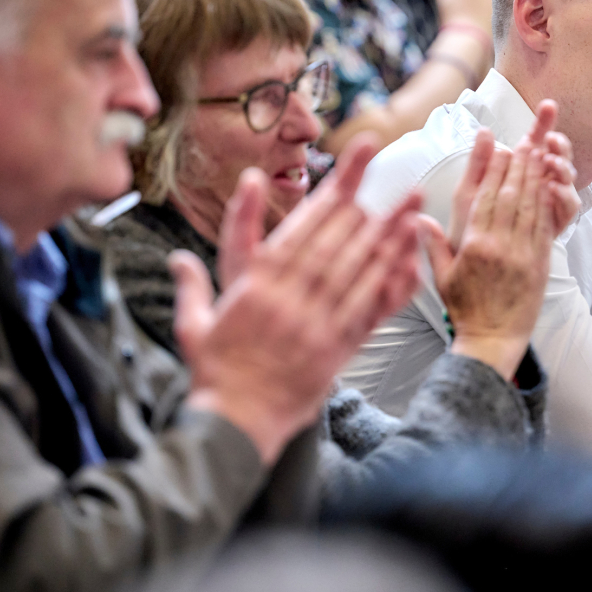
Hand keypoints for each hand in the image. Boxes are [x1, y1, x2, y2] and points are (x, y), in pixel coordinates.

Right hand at [169, 134, 422, 464]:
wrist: (234, 426)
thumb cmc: (215, 375)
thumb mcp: (193, 325)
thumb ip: (191, 286)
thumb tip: (179, 258)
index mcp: (255, 287)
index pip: (301, 228)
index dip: (330, 192)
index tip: (352, 164)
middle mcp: (289, 301)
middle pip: (337, 243)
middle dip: (370, 206)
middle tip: (399, 178)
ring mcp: (316, 326)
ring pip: (358, 271)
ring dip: (389, 237)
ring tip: (412, 207)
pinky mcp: (336, 351)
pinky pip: (369, 311)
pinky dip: (390, 284)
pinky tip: (409, 261)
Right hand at [423, 134, 561, 378]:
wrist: (493, 340)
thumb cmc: (465, 309)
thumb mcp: (441, 278)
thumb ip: (433, 245)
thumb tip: (417, 218)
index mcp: (474, 246)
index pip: (486, 198)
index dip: (493, 169)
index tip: (498, 148)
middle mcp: (500, 246)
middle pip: (511, 196)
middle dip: (519, 166)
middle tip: (524, 141)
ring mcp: (523, 254)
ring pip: (531, 207)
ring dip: (535, 178)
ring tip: (539, 154)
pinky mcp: (540, 263)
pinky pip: (544, 226)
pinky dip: (546, 202)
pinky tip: (548, 186)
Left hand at [445, 100, 577, 249]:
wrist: (471, 269)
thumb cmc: (467, 228)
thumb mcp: (469, 191)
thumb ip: (479, 162)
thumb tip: (484, 130)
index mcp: (519, 172)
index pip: (536, 142)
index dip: (543, 123)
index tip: (548, 106)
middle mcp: (539, 185)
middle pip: (557, 157)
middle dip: (558, 144)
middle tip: (552, 139)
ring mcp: (548, 205)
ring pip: (567, 180)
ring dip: (562, 167)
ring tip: (551, 162)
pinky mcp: (552, 226)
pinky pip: (567, 209)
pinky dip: (563, 197)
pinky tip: (553, 188)